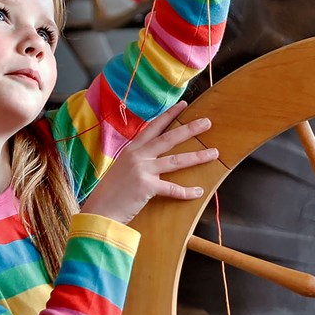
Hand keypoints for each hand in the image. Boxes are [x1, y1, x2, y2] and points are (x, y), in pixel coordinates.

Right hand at [80, 104, 217, 224]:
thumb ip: (139, 159)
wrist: (100, 209)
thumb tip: (155, 157)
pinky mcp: (146, 186)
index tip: (183, 105)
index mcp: (132, 149)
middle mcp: (137, 155)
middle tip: (207, 122)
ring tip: (214, 152)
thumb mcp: (123, 168)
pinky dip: (186, 191)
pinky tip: (199, 191)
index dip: (169, 115)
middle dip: (190, 129)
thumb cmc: (113, 191)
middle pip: (169, 138)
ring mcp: (142, 170)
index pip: (154, 127)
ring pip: (176, 160)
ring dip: (197, 156)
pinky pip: (172, 188)